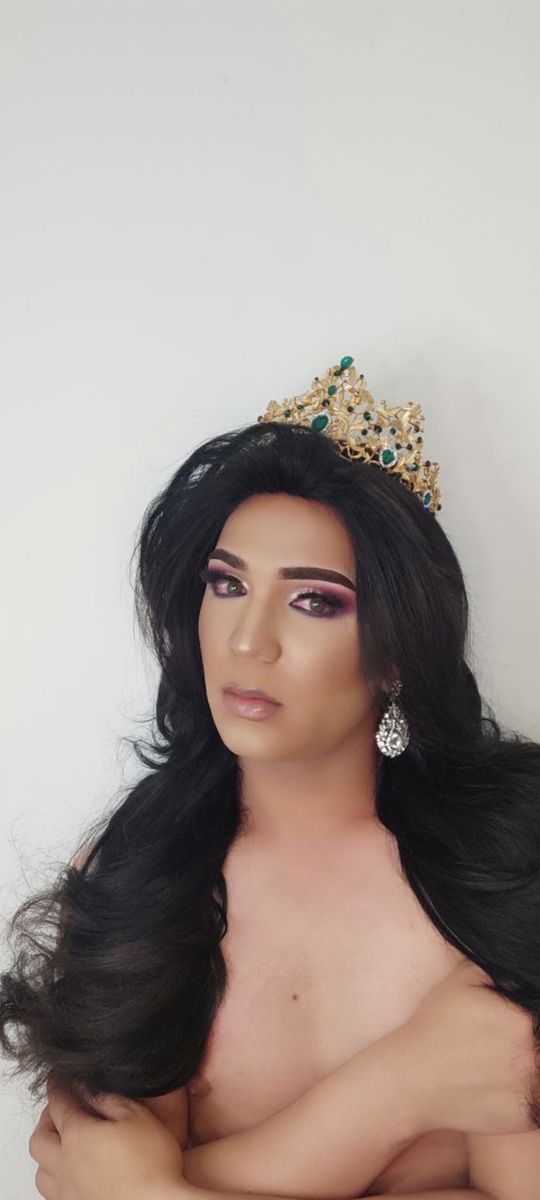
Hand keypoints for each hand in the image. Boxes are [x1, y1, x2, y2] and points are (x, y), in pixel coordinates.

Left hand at [29, 1078, 189, 1199]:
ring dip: (47, 1152)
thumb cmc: (151, 1166)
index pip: (58, 1104)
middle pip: (39, 1138)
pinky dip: (56, 1178)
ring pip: (41, 1171)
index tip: (58, 1078)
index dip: (57, 1086)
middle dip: (47, 1119)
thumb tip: (89, 1089)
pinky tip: (73, 1174)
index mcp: (77, 1137)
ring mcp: (68, 1192)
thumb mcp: (137, 1117)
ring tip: (63, 1144)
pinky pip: (53, 1193)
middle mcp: (65, 1166)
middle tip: (61, 1109)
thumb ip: (109, 1100)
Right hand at [405, 958, 538, 1136]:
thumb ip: (499, 972)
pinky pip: (538, 1107)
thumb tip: (519, 969)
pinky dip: (527, 1099)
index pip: (539, 1017)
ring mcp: (529, 1092)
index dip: (527, 1021)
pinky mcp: (523, 1119)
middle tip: (499, 1045)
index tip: (511, 1025)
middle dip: (529, 1044)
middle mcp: (531, 1057)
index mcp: (522, 1020)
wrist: (411, 1080)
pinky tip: (500, 1087)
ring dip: (530, 1069)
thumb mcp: (461, 980)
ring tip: (500, 1064)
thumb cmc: (434, 1027)